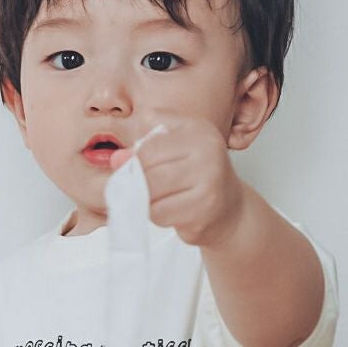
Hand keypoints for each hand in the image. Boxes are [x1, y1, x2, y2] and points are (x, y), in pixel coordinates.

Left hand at [108, 113, 246, 248]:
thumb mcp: (176, 147)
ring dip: (148, 201)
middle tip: (144, 190)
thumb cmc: (197, 177)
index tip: (132, 170)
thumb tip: (117, 159)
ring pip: (152, 193)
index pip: (149, 146)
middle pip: (149, 170)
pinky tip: (172, 213)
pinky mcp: (204, 209)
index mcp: (197, 129)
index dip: (134, 162)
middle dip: (139, 184)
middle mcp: (207, 151)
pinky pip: (161, 214)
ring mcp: (209, 181)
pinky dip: (157, 217)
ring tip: (161, 200)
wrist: (230, 209)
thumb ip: (146, 145)